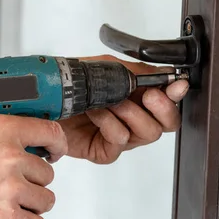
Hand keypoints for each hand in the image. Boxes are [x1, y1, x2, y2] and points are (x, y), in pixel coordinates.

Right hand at [0, 114, 67, 218]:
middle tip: (11, 188)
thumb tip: (28, 141)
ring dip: (32, 205)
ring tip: (9, 205)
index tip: (56, 153)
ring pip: (46, 200)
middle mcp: (11, 157)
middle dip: (33, 183)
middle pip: (47, 174)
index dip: (57, 145)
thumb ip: (2, 137)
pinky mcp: (7, 218)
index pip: (51, 132)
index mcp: (3, 131)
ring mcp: (11, 188)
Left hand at [59, 55, 188, 163]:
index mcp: (138, 98)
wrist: (41, 98)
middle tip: (147, 97)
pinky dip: (109, 125)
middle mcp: (133, 119)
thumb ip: (140, 72)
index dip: (176, 96)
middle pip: (166, 124)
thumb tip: (168, 73)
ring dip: (128, 113)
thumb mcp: (108, 67)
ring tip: (109, 102)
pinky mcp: (104, 151)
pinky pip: (120, 143)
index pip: (170, 102)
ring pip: (147, 133)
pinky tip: (96, 114)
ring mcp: (120, 136)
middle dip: (160, 108)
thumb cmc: (72, 83)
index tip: (176, 86)